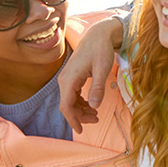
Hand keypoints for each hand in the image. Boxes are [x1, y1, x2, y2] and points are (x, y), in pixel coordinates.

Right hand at [59, 17, 121, 133]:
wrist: (98, 35)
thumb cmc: (101, 50)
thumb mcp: (102, 69)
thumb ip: (97, 87)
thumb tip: (94, 106)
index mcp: (69, 79)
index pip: (66, 106)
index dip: (73, 120)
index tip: (81, 131)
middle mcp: (65, 80)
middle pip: (67, 105)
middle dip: (80, 116)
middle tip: (96, 120)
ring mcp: (67, 79)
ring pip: (70, 101)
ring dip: (81, 110)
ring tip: (95, 115)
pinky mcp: (72, 78)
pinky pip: (73, 95)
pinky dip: (81, 103)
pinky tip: (91, 105)